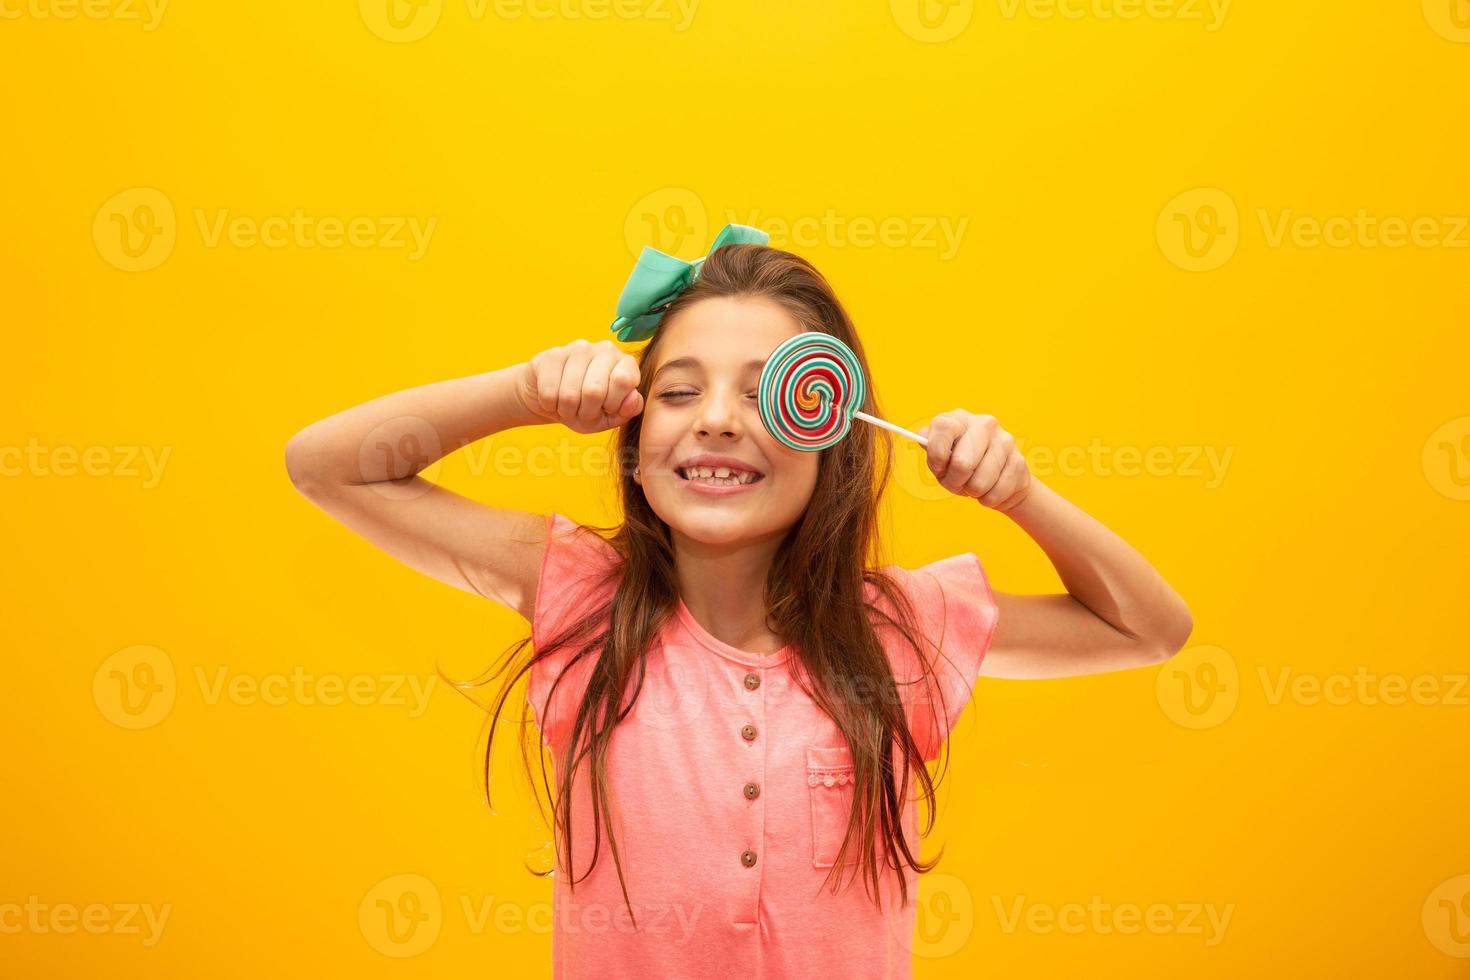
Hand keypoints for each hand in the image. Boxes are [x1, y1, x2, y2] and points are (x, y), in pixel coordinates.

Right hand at [517, 339, 644, 434]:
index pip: (624, 380)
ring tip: (568, 407)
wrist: (553, 399)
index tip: (606, 408)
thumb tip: (633, 398)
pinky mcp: (552, 355)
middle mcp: (605, 349)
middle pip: (595, 390)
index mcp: (626, 363)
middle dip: (587, 412)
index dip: (613, 404)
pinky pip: (549, 392)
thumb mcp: (610, 417)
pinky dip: (550, 405)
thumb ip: (627, 410)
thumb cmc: (587, 408)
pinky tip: (553, 399)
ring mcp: (578, 348)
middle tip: (583, 412)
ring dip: (567, 411)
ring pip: (570, 394)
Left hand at [918, 410, 1031, 512]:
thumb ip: (932, 448)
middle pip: (962, 463)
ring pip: (979, 483)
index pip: (943, 427)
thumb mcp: (942, 459)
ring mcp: (1005, 441)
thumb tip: (922, 435)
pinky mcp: (1019, 462)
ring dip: (972, 492)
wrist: (999, 478)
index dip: (937, 453)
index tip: (938, 467)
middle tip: (956, 482)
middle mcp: (984, 424)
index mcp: (959, 418)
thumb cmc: (962, 467)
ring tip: (974, 485)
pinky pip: (995, 494)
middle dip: (954, 482)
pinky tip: (990, 489)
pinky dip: (988, 499)